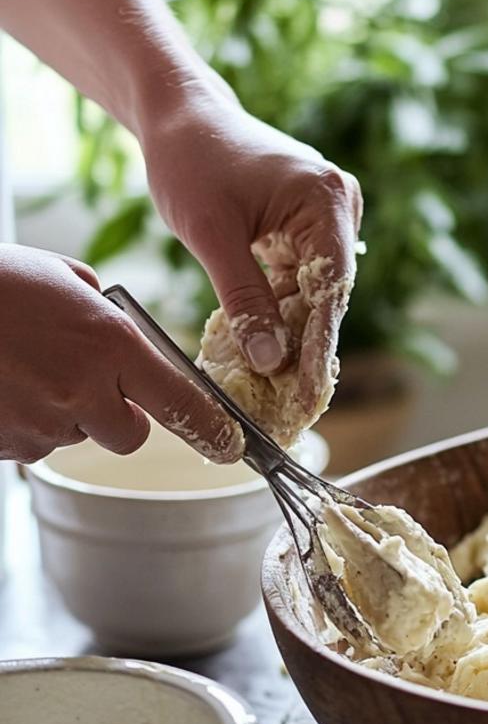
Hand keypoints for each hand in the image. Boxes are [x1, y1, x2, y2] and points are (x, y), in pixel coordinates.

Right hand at [0, 245, 242, 463]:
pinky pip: (29, 444)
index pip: (182, 403)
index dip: (209, 428)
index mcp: (112, 345)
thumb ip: (106, 316)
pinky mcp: (5, 445)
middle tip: (89, 385)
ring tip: (23, 368)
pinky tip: (3, 384)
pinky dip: (21, 421)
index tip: (228, 443)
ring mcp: (41, 423)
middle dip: (119, 417)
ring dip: (61, 414)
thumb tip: (125, 341)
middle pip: (130, 435)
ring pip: (73, 437)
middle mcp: (84, 391)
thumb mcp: (65, 279)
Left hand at [142, 88, 361, 412]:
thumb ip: (245, 299)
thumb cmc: (190, 161)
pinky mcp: (309, 224)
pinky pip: (301, 277)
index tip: (307, 391)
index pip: (332, 287)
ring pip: (315, 290)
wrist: (179, 115)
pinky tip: (266, 345)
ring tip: (276, 385)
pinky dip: (282, 309)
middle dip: (306, 346)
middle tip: (290, 402)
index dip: (320, 345)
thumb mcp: (211, 236)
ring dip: (294, 332)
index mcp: (325, 199)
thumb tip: (270, 360)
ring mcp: (328, 214)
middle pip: (329, 293)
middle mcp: (340, 205)